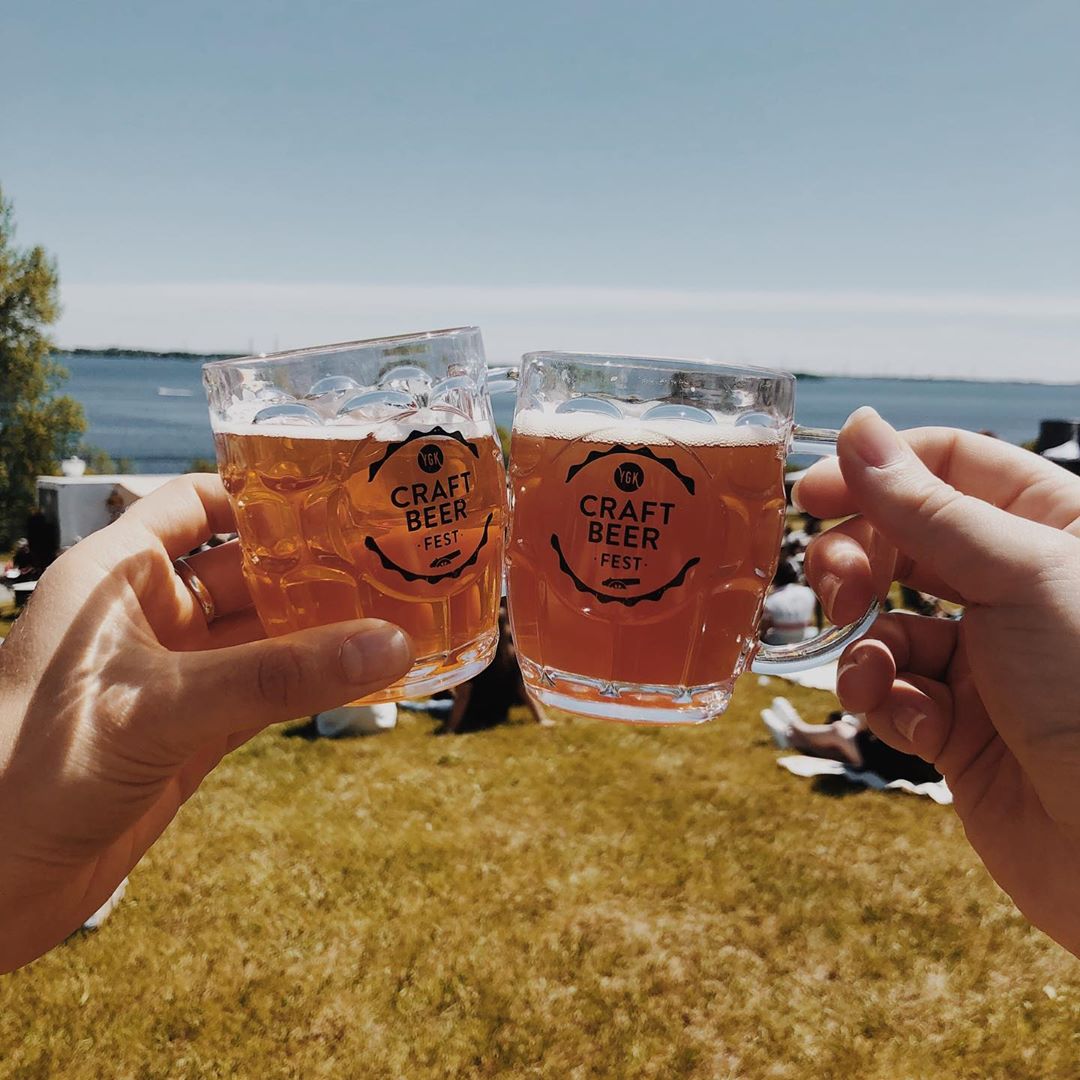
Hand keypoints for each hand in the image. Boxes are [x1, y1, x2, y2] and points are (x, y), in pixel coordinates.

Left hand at [0, 475, 412, 971]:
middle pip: (245, 572)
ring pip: (261, 638)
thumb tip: (388, 644)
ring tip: (395, 616)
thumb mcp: (161, 707)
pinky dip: (310, 688)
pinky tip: (362, 678)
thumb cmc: (30, 769)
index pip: (196, 504)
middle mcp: (147, 618)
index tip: (337, 497)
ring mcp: (172, 679)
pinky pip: (264, 696)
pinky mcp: (188, 735)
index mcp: (117, 576)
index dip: (262, 496)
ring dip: (320, 632)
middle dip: (311, 567)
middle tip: (390, 560)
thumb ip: (275, 678)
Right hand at [795, 408, 1079, 953]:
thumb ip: (925, 503)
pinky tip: (913, 724)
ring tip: (878, 678)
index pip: (949, 465)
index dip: (877, 471)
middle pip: (904, 540)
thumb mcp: (1017, 575)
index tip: (814, 495)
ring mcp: (985, 657)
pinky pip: (892, 691)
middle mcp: (1016, 588)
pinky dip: (886, 703)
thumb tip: (855, 427)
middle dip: (858, 562)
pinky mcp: (956, 724)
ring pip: (885, 622)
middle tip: (839, 588)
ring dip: (865, 647)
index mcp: (1052, 528)